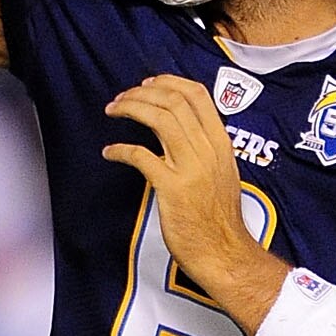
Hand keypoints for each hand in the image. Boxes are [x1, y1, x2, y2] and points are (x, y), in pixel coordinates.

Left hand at [103, 74, 283, 323]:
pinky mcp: (172, 189)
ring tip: (113, 110)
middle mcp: (207, 150)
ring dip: (130, 108)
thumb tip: (182, 132)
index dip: (168, 82)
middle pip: (173, 101)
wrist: (225, 254)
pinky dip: (120, 149)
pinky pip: (141, 156)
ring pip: (159, 119)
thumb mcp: (221, 174)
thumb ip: (204, 150)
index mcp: (221, 144)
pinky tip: (109, 151)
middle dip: (142, 92)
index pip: (197, 94)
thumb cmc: (219, 220)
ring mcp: (191, 168)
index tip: (148, 84)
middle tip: (122, 97)